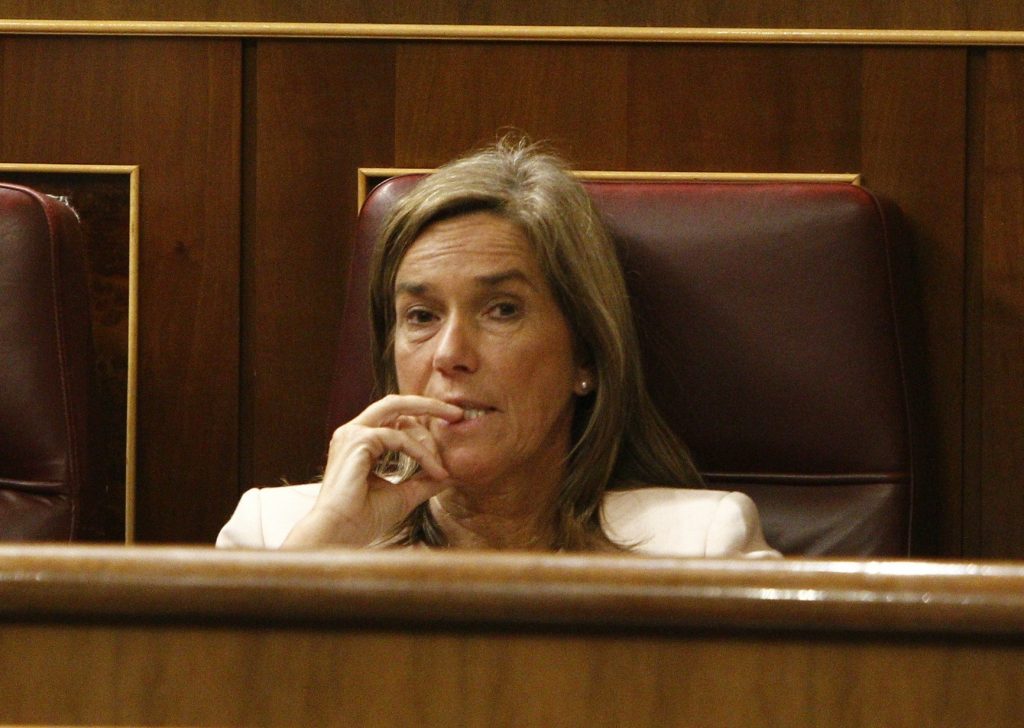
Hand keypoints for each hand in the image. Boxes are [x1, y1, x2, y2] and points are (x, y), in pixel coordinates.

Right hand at [282, 395, 463, 547]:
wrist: (341, 535)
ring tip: (443, 464)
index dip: (424, 428)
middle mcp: (353, 432)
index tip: (448, 445)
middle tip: (457, 413)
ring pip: (400, 414)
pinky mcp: (358, 441)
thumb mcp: (404, 495)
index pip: (396, 419)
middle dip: (429, 404)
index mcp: (359, 442)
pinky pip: (400, 438)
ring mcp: (352, 434)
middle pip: (396, 402)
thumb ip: (424, 481)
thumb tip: (450, 474)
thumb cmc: (364, 519)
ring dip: (428, 438)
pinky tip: (434, 471)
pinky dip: (421, 453)